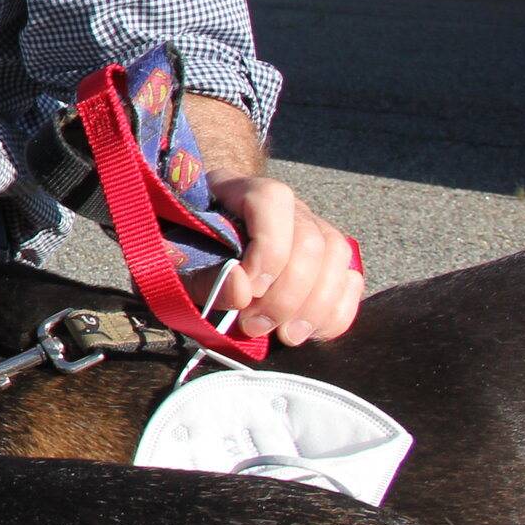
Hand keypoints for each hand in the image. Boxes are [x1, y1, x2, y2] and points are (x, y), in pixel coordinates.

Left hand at [194, 171, 363, 344]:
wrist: (196, 244)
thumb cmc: (180, 247)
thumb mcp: (173, 260)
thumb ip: (201, 275)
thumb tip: (242, 291)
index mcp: (238, 189)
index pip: (271, 201)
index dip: (267, 249)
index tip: (248, 290)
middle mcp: (285, 204)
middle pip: (310, 239)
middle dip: (287, 293)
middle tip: (256, 326)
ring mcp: (312, 227)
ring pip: (336, 257)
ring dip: (315, 305)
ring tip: (284, 335)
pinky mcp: (329, 259)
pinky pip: (351, 280)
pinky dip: (337, 310)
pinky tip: (310, 331)